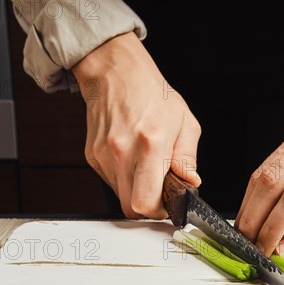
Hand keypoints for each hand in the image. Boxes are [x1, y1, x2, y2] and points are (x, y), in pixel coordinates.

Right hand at [73, 32, 200, 218]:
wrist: (116, 73)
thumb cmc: (153, 94)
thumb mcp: (185, 122)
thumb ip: (188, 157)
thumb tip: (191, 182)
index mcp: (151, 143)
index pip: (146, 201)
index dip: (159, 211)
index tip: (168, 203)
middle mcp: (123, 151)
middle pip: (130, 207)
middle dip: (148, 206)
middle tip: (160, 192)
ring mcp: (104, 154)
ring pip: (120, 196)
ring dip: (136, 192)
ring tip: (147, 168)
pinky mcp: (93, 155)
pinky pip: (111, 181)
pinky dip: (125, 179)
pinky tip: (133, 159)